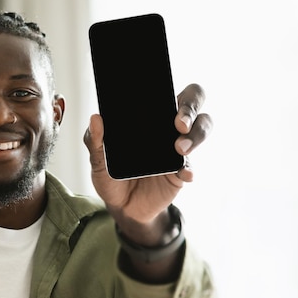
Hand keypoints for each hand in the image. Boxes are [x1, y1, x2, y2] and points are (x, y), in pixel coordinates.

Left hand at [83, 84, 212, 224]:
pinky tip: (184, 174)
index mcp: (148, 117)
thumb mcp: (98, 160)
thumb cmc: (111, 175)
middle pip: (194, 103)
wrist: (121, 207)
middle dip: (192, 108)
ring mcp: (177, 149)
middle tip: (179, 124)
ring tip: (180, 149)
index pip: (169, 91)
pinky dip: (189, 169)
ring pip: (202, 129)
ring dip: (195, 136)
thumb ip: (96, 140)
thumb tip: (96, 118)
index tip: (167, 98)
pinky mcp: (180, 172)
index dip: (171, 90)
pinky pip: (191, 167)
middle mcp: (167, 128)